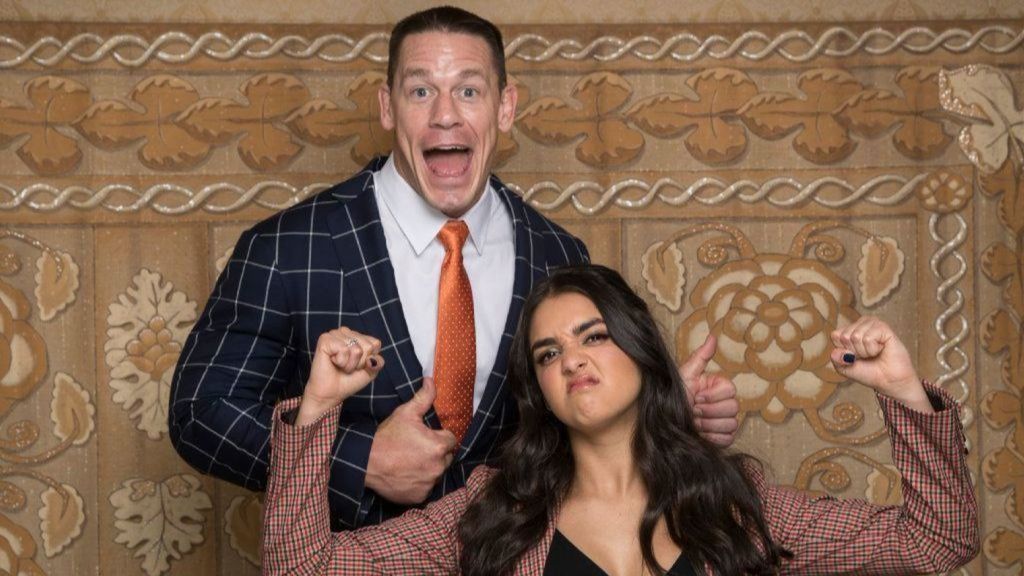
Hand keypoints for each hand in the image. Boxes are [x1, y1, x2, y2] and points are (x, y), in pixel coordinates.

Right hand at [297, 327, 383, 425]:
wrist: (331, 393)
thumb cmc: (348, 380)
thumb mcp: (370, 372)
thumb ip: (378, 362)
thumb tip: (372, 358)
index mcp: (357, 336)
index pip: (375, 344)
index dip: (369, 359)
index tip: (357, 365)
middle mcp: (346, 332)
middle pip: (368, 346)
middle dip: (360, 362)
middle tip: (347, 366)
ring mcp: (335, 334)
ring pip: (356, 349)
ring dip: (349, 364)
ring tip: (340, 365)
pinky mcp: (325, 339)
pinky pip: (343, 349)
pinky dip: (341, 361)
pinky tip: (333, 362)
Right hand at [365, 377, 457, 504]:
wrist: (366, 463)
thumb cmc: (386, 437)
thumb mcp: (405, 413)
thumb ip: (424, 397)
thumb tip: (432, 380)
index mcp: (438, 445)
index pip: (450, 439)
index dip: (439, 436)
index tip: (425, 436)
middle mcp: (438, 467)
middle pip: (446, 457)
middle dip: (436, 452)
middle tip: (417, 449)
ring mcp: (429, 483)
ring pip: (437, 473)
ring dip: (429, 468)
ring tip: (411, 461)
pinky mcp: (420, 496)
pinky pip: (427, 488)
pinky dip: (420, 482)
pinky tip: (407, 474)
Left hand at [680, 334, 738, 446]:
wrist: (663, 422)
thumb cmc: (672, 398)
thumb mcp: (684, 375)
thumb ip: (700, 357)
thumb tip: (712, 336)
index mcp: (717, 387)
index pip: (731, 390)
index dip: (712, 396)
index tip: (696, 396)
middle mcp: (723, 404)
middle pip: (733, 408)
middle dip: (708, 411)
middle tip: (693, 411)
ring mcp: (724, 422)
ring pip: (731, 424)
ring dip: (708, 424)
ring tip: (694, 422)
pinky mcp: (722, 438)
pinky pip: (728, 439)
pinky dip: (712, 437)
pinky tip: (699, 433)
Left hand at [830, 316, 931, 412]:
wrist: (889, 381)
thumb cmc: (868, 372)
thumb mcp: (844, 368)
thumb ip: (835, 359)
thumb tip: (835, 352)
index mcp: (851, 329)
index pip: (835, 335)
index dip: (843, 351)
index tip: (855, 357)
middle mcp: (861, 324)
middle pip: (845, 336)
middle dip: (854, 352)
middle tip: (867, 356)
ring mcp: (873, 324)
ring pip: (856, 336)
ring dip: (864, 351)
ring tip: (875, 353)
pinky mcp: (884, 327)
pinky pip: (868, 339)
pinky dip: (872, 349)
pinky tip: (881, 350)